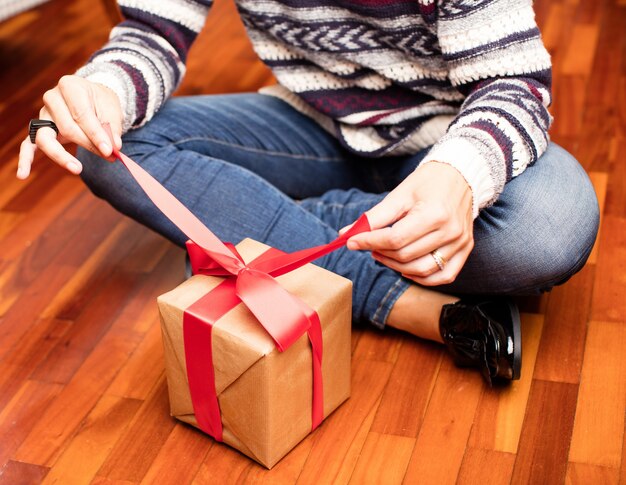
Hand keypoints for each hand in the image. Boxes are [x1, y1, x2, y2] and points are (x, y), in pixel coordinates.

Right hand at [17, 75, 122, 178]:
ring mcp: (43, 114)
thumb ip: (112, 129)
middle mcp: (52, 99)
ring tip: (77, 169)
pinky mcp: (40, 129)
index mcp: (70, 86)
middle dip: (88, 145)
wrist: (92, 97)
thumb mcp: (111, 110)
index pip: (81, 114)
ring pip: (46, 138)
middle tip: (108, 157)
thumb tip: (113, 148)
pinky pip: (28, 145)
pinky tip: (23, 174)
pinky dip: (25, 160)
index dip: (96, 135)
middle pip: (66, 128)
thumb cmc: (101, 103)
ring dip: (61, 156)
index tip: (110, 151)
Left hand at [345, 162, 473, 285]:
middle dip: (380, 252)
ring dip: (396, 267)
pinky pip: (444, 276)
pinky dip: (422, 278)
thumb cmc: (428, 182)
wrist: (460, 176)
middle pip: (406, 255)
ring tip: (383, 254)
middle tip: (368, 245)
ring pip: (422, 270)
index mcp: (434, 213)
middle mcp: (450, 231)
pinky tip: (406, 268)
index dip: (369, 242)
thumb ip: (374, 217)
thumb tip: (346, 234)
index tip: (351, 241)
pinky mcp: (466, 249)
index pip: (395, 239)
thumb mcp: (399, 194)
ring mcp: (461, 243)